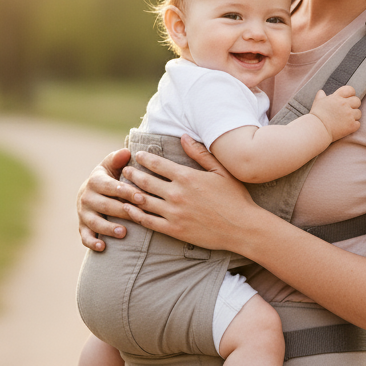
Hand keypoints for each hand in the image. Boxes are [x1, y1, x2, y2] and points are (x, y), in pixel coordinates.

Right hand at [76, 147, 148, 250]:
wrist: (91, 193)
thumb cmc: (109, 179)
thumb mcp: (111, 166)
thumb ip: (118, 159)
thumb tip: (126, 152)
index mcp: (95, 181)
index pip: (110, 186)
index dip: (125, 191)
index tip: (141, 196)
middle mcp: (87, 197)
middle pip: (105, 205)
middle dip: (121, 211)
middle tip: (138, 215)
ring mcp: (84, 213)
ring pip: (95, 222)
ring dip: (108, 228)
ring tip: (123, 233)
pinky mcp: (82, 227)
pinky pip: (85, 236)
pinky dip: (92, 242)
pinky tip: (102, 247)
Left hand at [122, 134, 258, 251]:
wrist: (244, 228)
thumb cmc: (235, 198)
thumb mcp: (221, 171)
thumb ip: (199, 153)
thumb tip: (183, 136)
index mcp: (187, 177)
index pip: (157, 164)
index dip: (144, 158)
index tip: (137, 155)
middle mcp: (176, 194)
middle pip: (145, 181)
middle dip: (132, 174)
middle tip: (124, 170)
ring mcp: (173, 213)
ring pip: (143, 200)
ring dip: (130, 193)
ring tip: (122, 188)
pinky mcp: (174, 230)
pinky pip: (148, 221)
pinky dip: (135, 214)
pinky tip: (128, 209)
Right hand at [311, 85, 361, 141]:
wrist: (317, 129)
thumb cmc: (316, 116)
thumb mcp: (317, 103)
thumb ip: (321, 96)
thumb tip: (321, 92)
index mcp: (337, 97)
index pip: (350, 90)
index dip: (351, 94)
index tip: (348, 98)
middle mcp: (344, 104)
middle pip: (357, 101)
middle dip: (354, 105)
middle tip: (347, 111)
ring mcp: (349, 115)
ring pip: (358, 113)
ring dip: (353, 116)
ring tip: (345, 120)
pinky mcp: (352, 125)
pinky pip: (358, 124)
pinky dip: (353, 126)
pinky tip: (346, 127)